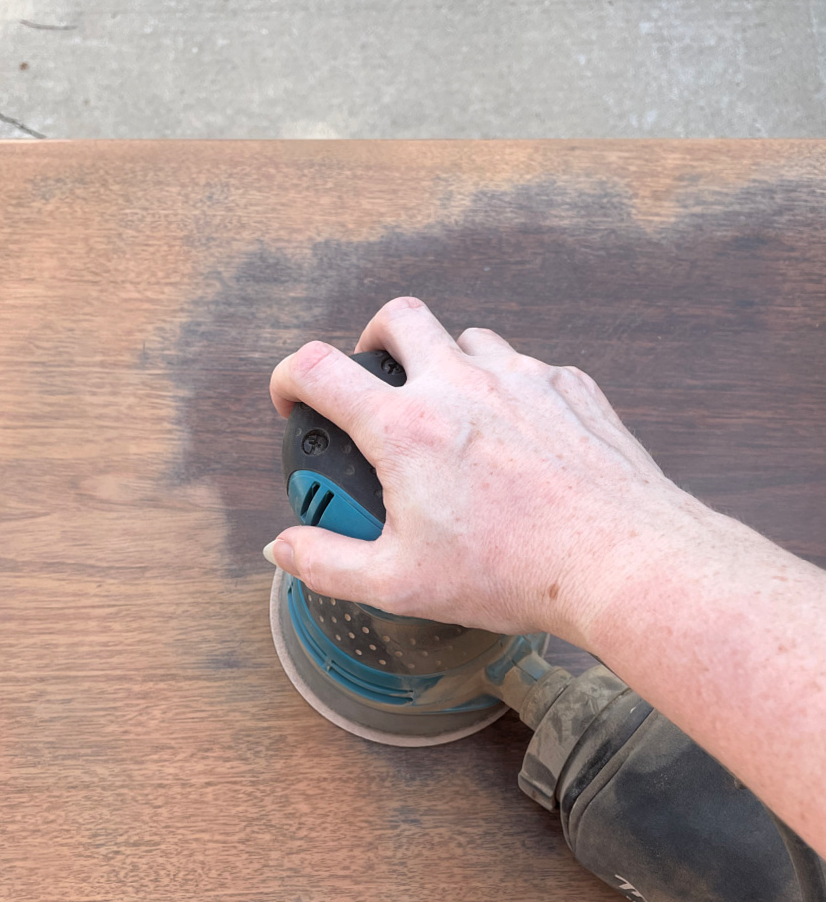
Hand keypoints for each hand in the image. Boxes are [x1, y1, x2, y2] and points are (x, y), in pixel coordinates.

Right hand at [267, 296, 703, 644]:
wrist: (619, 560)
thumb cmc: (512, 573)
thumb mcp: (399, 583)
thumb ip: (328, 563)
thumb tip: (282, 550)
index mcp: (407, 428)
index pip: (320, 370)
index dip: (289, 379)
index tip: (294, 402)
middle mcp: (461, 384)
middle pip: (399, 317)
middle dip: (373, 339)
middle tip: (375, 380)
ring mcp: (522, 378)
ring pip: (469, 339)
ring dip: (447, 364)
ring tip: (453, 418)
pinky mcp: (571, 387)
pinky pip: (527, 368)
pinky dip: (508, 391)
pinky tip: (518, 441)